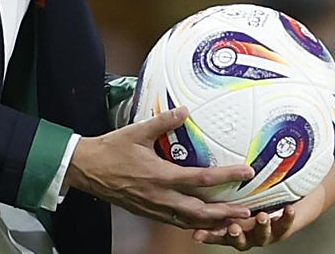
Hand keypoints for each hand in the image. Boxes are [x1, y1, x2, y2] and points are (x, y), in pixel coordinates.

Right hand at [64, 107, 253, 228]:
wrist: (86, 169)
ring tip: (232, 221)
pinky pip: (175, 222)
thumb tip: (185, 109)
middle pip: (200, 211)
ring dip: (212, 222)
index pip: (202, 179)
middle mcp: (160, 197)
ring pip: (189, 221)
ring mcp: (154, 208)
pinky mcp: (148, 212)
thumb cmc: (112, 149)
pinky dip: (193, 224)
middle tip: (248, 212)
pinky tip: (203, 221)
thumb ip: (164, 121)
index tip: (247, 172)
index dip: (227, 176)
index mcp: (161, 176)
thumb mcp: (138, 131)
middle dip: (226, 213)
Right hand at [194, 204, 298, 248]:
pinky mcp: (282, 230)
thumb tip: (199, 175)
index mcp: (230, 230)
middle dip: (235, 235)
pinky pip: (285, 225)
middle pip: (237, 239)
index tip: (197, 234)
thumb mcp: (232, 198)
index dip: (207, 235)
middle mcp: (246, 236)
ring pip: (261, 235)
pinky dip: (287, 218)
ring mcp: (263, 236)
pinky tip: (288, 209)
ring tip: (262, 217)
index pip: (216, 234)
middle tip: (233, 227)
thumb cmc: (251, 199)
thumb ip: (218, 194)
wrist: (284, 204)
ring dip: (261, 227)